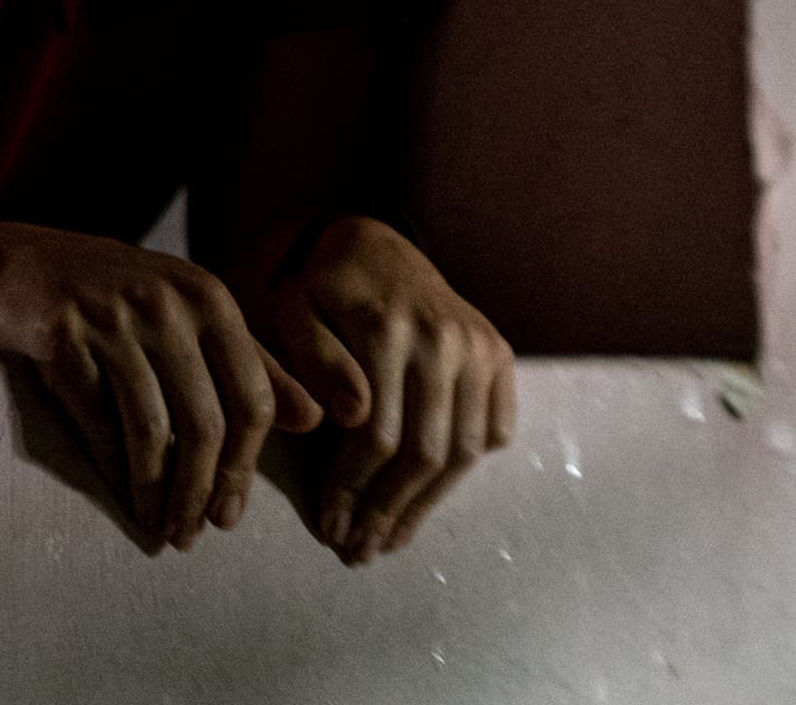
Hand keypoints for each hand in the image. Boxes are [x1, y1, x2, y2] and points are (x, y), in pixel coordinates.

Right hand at [0, 224, 324, 548]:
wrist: (16, 266)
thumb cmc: (116, 298)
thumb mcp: (189, 315)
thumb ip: (252, 362)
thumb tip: (313, 420)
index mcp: (211, 299)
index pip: (252, 399)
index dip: (245, 468)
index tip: (230, 514)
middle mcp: (169, 304)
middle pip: (207, 423)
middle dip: (201, 491)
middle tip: (191, 536)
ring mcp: (114, 318)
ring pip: (152, 430)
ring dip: (157, 492)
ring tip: (157, 527)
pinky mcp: (63, 336)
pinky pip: (98, 421)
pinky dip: (113, 470)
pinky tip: (122, 497)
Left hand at [247, 215, 514, 563]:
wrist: (378, 246)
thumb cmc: (323, 288)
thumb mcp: (294, 309)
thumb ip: (314, 360)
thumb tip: (350, 415)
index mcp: (386, 328)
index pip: (375, 436)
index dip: (352, 490)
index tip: (329, 527)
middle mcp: (444, 338)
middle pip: (423, 452)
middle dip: (388, 511)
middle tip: (360, 550)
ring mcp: (480, 347)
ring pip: (462, 450)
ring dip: (426, 506)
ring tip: (393, 538)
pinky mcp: (500, 354)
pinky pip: (494, 430)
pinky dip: (466, 469)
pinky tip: (428, 496)